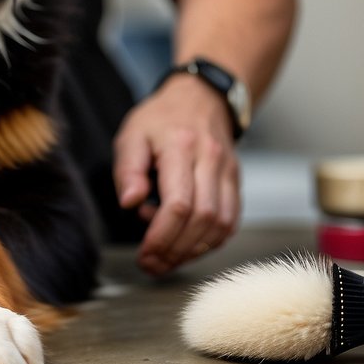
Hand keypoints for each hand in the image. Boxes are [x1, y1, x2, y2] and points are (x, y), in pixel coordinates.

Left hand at [112, 73, 239, 275]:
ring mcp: (227, 171)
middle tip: (152, 265)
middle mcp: (210, 159)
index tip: (145, 254)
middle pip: (203, 218)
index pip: (179, 203)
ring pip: (221, 224)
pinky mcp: (236, 182)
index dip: (162, 236)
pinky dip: (211, 241)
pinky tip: (188, 246)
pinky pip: (231, 220)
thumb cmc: (159, 119)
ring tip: (166, 260)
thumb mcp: (131, 135)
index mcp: (180, 146)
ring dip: (194, 250)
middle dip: (176, 250)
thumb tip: (130, 203)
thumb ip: (128, 169)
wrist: (201, 98)